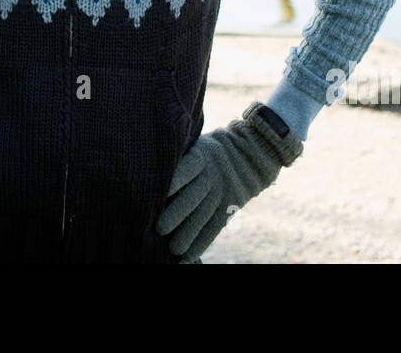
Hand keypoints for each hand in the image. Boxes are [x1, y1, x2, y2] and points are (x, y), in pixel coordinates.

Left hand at [157, 101, 303, 262]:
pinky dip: (201, 242)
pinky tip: (188, 256)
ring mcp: (222, 192)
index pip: (189, 167)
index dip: (177, 179)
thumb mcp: (199, 144)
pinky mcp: (228, 207)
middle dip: (177, 213)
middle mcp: (212, 175)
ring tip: (173, 249)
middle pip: (195, 195)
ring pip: (204, 215)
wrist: (252, 152)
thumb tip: (148, 172)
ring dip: (188, 234)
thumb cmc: (210, 150)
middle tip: (160, 228)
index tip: (162, 191)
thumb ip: (180, 158)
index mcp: (202, 155)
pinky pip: (215, 227)